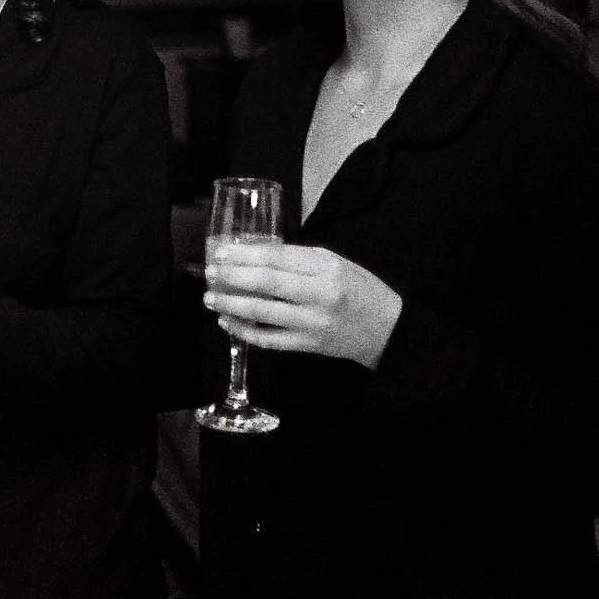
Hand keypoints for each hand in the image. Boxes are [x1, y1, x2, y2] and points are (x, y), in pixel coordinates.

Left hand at [203, 240, 402, 368]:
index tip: (222, 252)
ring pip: (262, 312)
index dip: (245, 254)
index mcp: (327, 268)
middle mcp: (319, 294)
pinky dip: (244, 330)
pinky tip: (228, 321)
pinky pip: (268, 339)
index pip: (277, 257)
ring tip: (210, 297)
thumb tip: (255, 254)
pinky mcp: (307, 345)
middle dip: (232, 277)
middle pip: (266, 283)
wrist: (388, 329)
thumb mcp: (335, 263)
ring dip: (230, 304)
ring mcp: (312, 323)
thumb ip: (299, 258)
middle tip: (209, 272)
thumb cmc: (360, 291)